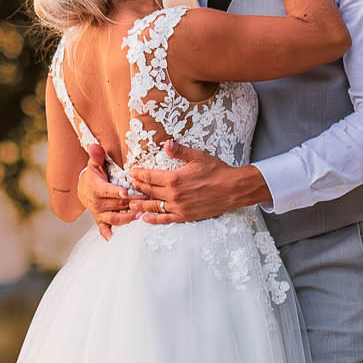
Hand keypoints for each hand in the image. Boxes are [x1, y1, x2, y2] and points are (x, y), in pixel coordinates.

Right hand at [77, 140, 143, 238]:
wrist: (84, 189)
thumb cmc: (95, 175)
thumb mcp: (95, 164)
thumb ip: (97, 156)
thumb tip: (95, 146)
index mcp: (96, 188)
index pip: (107, 190)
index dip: (116, 192)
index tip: (126, 192)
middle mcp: (97, 202)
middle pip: (116, 204)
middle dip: (131, 203)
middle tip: (147, 201)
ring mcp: (99, 213)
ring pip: (114, 218)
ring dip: (126, 218)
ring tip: (139, 215)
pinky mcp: (100, 221)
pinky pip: (103, 228)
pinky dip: (106, 233)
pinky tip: (112, 237)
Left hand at [127, 142, 269, 223]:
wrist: (233, 189)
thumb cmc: (217, 171)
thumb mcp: (198, 156)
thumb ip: (179, 151)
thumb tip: (166, 143)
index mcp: (174, 178)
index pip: (149, 177)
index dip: (138, 175)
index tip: (131, 173)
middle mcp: (174, 195)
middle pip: (149, 191)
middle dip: (137, 188)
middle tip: (128, 186)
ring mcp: (179, 207)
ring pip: (154, 207)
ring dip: (140, 205)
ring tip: (130, 203)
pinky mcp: (185, 216)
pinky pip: (165, 219)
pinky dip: (153, 219)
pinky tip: (144, 219)